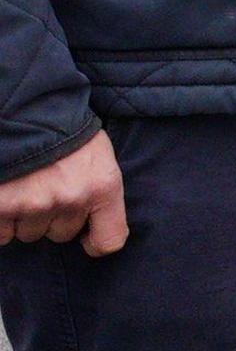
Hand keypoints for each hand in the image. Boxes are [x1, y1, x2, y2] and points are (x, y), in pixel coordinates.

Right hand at [0, 134, 127, 255]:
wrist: (21, 108)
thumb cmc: (60, 127)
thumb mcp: (94, 152)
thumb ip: (95, 187)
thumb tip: (89, 225)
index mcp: (102, 186)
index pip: (109, 240)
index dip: (95, 242)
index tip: (86, 239)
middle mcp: (70, 199)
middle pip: (60, 234)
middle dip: (52, 217)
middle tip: (43, 189)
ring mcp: (33, 204)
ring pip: (28, 233)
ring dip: (23, 217)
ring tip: (22, 186)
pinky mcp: (1, 206)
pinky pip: (1, 234)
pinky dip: (0, 220)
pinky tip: (5, 195)